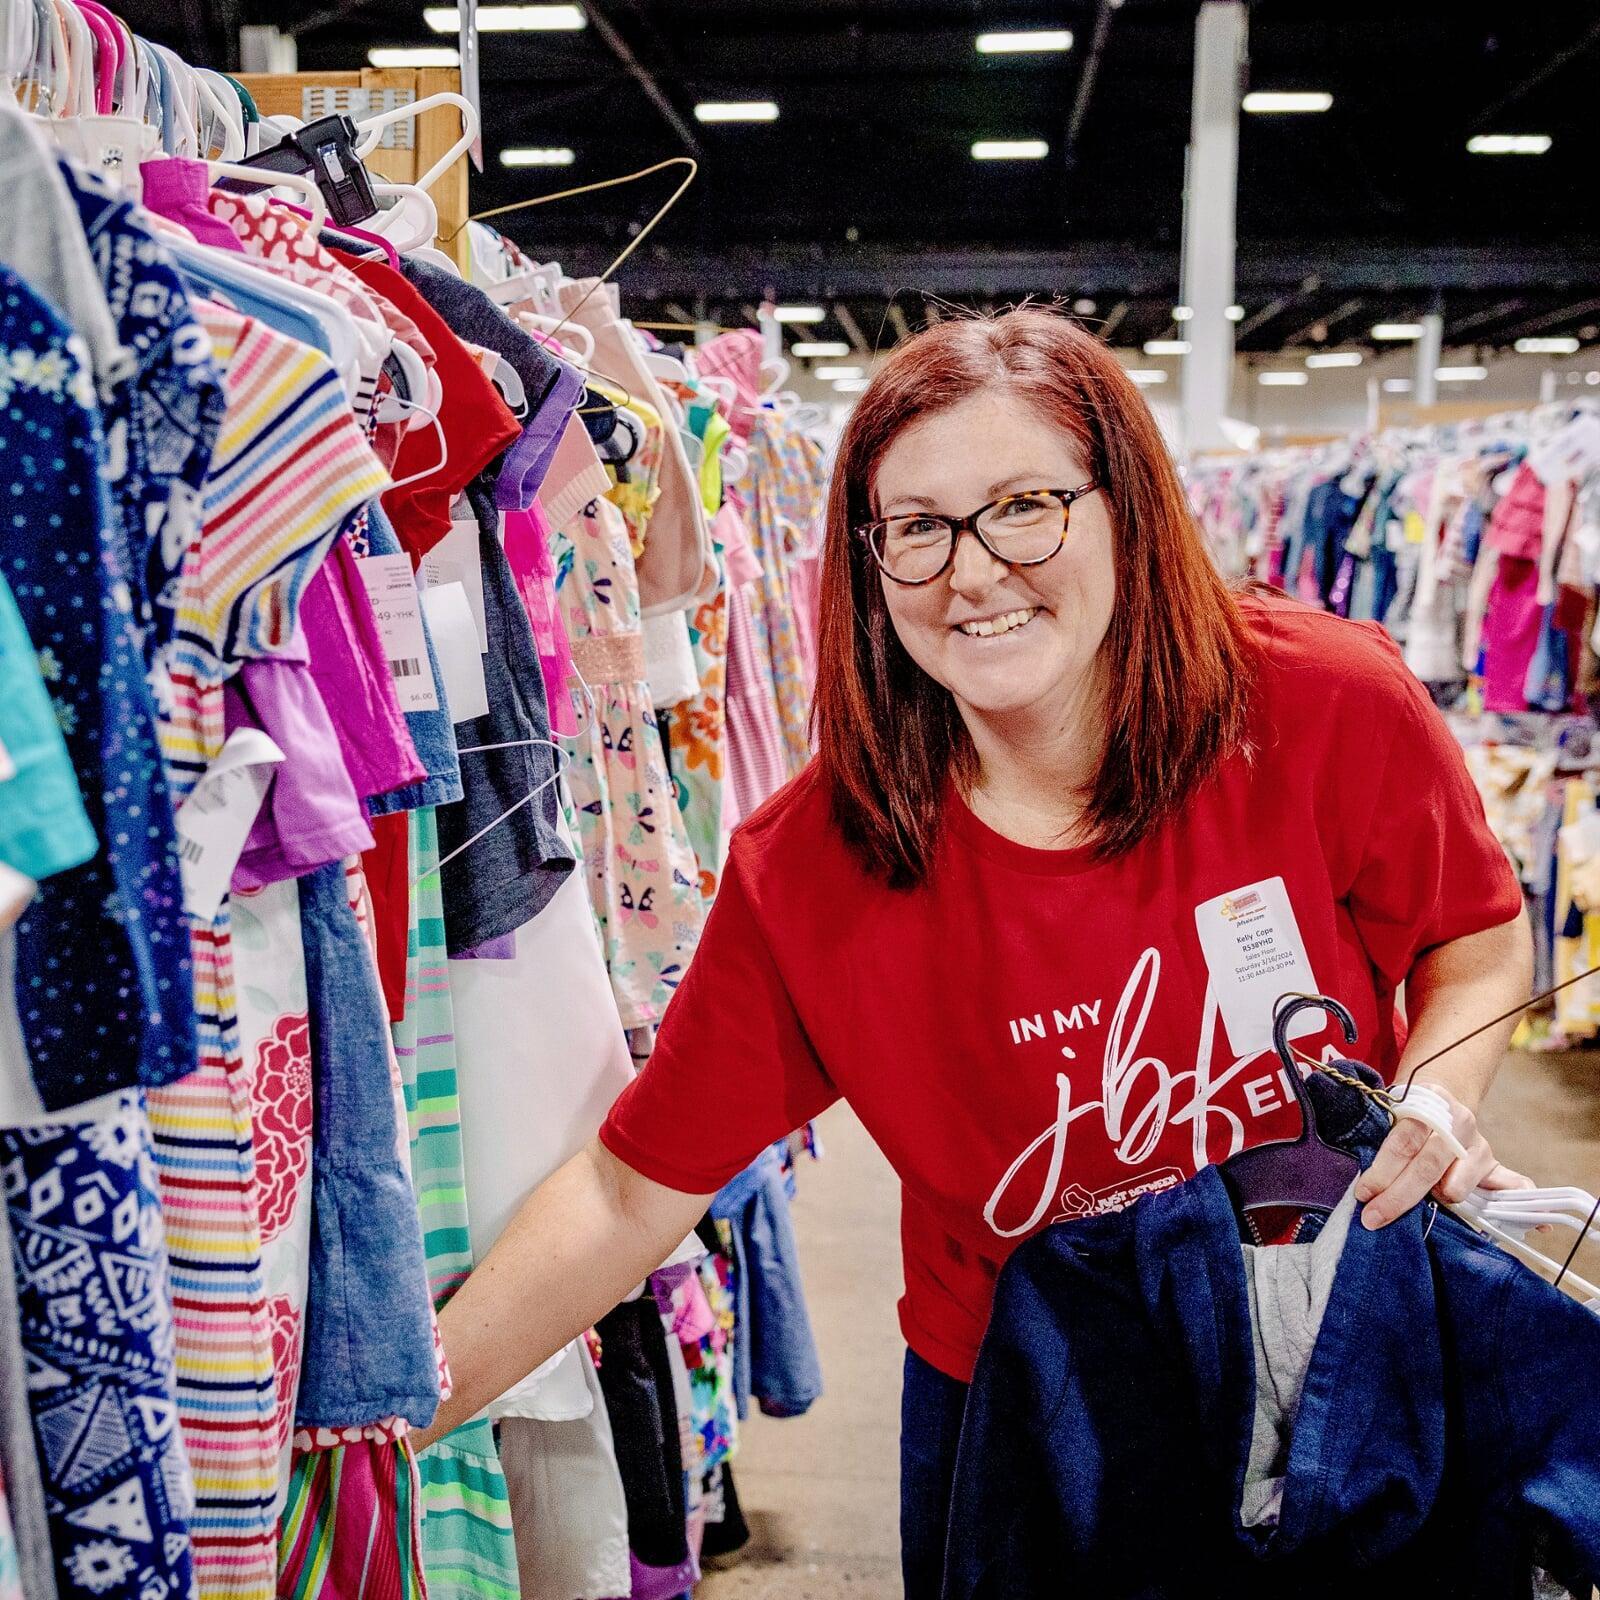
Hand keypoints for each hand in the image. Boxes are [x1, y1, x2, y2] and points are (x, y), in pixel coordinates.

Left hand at [1354, 1081, 1533, 1229]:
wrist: (1437, 1097)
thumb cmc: (1406, 1115)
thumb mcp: (1390, 1114)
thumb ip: (1384, 1142)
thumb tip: (1364, 1185)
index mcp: (1427, 1105)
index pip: (1403, 1142)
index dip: (1382, 1171)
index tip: (1364, 1194)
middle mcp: (1457, 1123)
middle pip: (1428, 1165)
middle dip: (1398, 1196)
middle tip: (1374, 1217)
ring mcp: (1478, 1145)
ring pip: (1460, 1181)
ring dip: (1439, 1200)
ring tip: (1419, 1210)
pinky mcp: (1494, 1164)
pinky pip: (1514, 1184)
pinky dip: (1526, 1204)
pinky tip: (1538, 1224)